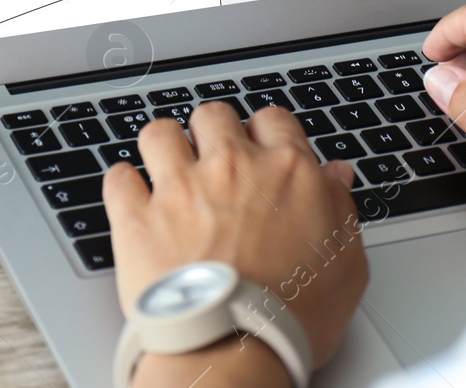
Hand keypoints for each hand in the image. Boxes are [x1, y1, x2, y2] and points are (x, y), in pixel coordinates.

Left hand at [104, 101, 368, 386]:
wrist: (233, 350)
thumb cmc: (292, 318)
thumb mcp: (346, 265)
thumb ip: (341, 209)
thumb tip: (336, 177)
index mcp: (287, 172)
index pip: (274, 120)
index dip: (266, 134)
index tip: (261, 150)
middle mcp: (232, 167)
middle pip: (214, 115)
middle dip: (213, 132)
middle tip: (213, 160)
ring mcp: (180, 188)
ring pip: (161, 133)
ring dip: (165, 146)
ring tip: (168, 169)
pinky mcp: (137, 217)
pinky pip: (118, 177)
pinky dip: (124, 184)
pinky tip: (133, 197)